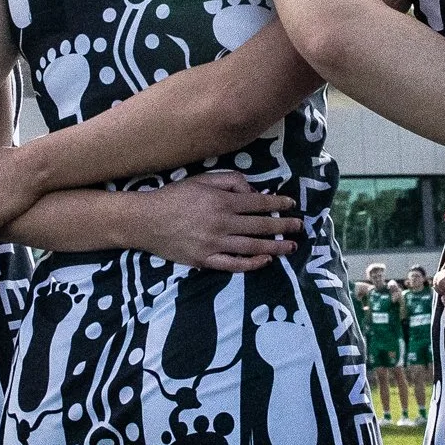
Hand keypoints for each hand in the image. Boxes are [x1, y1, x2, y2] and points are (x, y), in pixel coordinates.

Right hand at [140, 172, 297, 271]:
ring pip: (252, 247)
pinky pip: (233, 265)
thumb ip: (229, 181)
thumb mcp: (201, 179)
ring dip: (274, 247)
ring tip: (290, 247)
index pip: (258, 203)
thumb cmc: (174, 197)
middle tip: (299, 228)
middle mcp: (221, 223)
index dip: (277, 204)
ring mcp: (214, 244)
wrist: (145, 221)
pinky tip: (265, 261)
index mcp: (221, 202)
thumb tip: (252, 190)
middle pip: (260, 226)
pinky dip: (251, 264)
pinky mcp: (205, 260)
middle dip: (282, 226)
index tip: (291, 206)